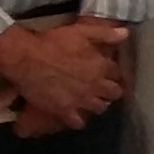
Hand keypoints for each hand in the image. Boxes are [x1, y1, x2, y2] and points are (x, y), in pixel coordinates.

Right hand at [0, 17, 128, 132]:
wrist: (27, 58)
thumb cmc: (54, 42)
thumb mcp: (82, 31)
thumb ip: (105, 33)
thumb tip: (126, 33)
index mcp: (100, 66)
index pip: (117, 72)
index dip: (114, 72)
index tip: (110, 71)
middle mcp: (95, 85)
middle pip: (114, 93)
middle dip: (112, 90)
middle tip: (105, 88)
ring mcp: (80, 100)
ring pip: (99, 108)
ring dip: (98, 104)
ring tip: (92, 100)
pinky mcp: (64, 110)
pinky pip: (77, 122)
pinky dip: (78, 120)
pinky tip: (75, 115)